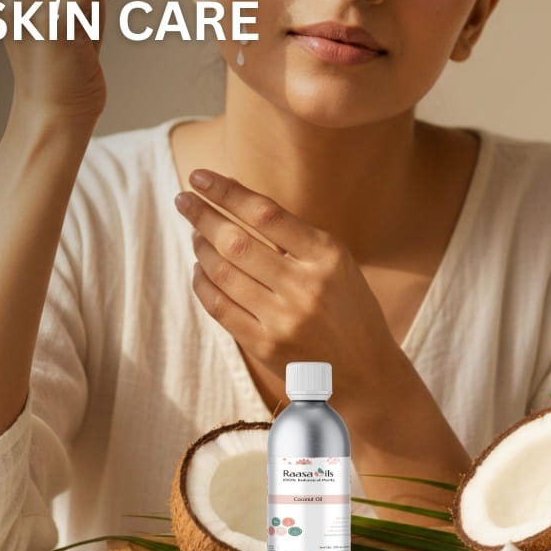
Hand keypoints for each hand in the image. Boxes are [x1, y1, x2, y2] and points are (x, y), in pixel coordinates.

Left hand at [173, 170, 395, 398]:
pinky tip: (200, 270)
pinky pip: (219, 307)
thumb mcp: (336, 264)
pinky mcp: (265, 346)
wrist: (367, 373)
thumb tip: (236, 196)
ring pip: (223, 273)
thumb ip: (293, 235)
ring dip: (201, 248)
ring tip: (196, 233)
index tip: (201, 177)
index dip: (227, 193)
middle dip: (203, 216)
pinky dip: (203, 283)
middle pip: (237, 242)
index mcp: (327, 256)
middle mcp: (305, 286)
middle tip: (183, 199)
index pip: (266, 213)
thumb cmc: (348, 309)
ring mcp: (283, 318)